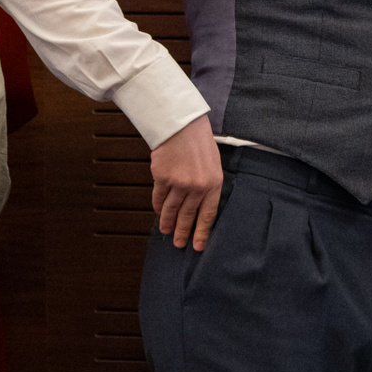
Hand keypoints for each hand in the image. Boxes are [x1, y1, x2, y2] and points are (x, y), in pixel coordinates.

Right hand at [150, 114, 221, 251]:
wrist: (181, 125)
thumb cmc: (198, 142)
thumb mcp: (212, 164)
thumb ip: (208, 184)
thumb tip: (199, 204)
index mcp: (214, 183)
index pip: (208, 214)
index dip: (202, 232)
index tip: (198, 246)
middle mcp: (197, 186)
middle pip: (188, 215)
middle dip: (182, 232)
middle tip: (178, 244)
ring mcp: (179, 183)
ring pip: (171, 209)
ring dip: (167, 222)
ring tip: (165, 231)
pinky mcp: (162, 178)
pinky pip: (159, 198)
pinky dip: (158, 207)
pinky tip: (158, 212)